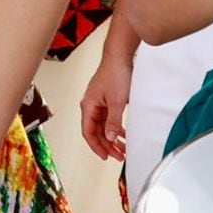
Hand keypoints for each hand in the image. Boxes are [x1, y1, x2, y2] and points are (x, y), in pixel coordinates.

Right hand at [80, 45, 131, 160]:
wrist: (120, 55)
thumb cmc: (115, 73)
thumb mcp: (117, 101)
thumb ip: (113, 121)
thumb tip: (110, 138)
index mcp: (88, 106)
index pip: (88, 132)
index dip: (96, 146)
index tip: (105, 157)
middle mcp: (91, 105)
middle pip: (96, 131)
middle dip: (107, 145)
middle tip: (119, 156)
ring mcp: (99, 103)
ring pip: (103, 126)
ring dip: (112, 138)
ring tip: (123, 148)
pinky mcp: (107, 99)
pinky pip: (109, 119)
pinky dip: (116, 128)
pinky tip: (124, 134)